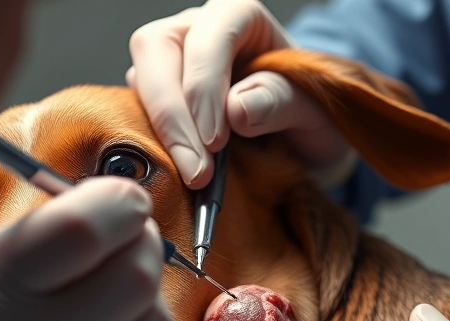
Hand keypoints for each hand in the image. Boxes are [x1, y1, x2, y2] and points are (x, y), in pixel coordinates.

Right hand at [127, 0, 351, 187]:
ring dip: (158, 129)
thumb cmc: (310, 113)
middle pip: (157, 48)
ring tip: (190, 174)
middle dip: (172, 112)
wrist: (301, 138)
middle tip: (195, 169)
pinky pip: (135, 109)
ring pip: (140, 77)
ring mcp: (171, 61)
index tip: (215, 140)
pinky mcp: (155, 95)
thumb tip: (236, 109)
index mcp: (240, 17)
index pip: (209, 36)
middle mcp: (197, 30)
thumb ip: (281, 101)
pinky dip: (152, 141)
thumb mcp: (313, 110)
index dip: (205, 86)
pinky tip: (176, 169)